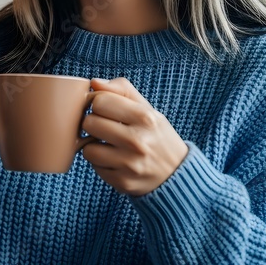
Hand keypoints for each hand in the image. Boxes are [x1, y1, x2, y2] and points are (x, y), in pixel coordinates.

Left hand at [81, 77, 188, 196]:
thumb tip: (94, 82)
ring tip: (108, 145)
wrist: (177, 174)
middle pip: (89, 123)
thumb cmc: (156, 136)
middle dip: (93, 123)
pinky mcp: (122, 182)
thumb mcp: (147, 109)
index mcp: (145, 117)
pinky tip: (115, 160)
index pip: (100, 101)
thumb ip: (122, 90)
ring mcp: (130, 164)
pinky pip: (94, 167)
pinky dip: (100, 163)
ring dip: (94, 146)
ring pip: (87, 148)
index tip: (104, 109)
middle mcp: (138, 141)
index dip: (98, 103)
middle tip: (105, 128)